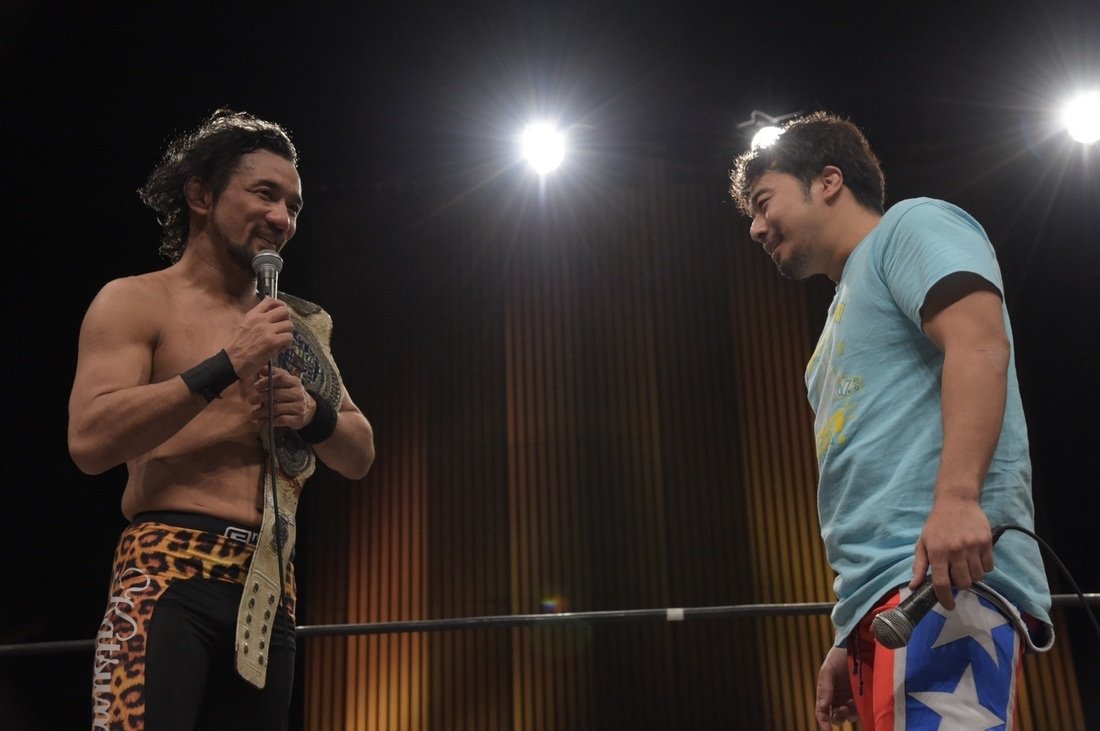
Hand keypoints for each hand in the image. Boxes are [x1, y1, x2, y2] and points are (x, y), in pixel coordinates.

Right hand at [225, 298, 294, 376]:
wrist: (233, 362)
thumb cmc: (238, 348)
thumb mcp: (244, 327)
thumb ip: (257, 321)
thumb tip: (272, 318)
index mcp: (252, 315)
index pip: (269, 300)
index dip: (280, 304)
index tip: (282, 311)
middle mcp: (260, 320)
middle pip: (284, 311)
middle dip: (287, 320)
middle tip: (283, 329)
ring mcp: (267, 330)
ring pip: (289, 325)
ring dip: (287, 333)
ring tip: (280, 341)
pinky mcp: (273, 341)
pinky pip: (289, 337)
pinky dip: (287, 344)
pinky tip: (279, 349)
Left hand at [249, 366, 315, 429]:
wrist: (309, 409)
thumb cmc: (292, 393)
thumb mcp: (286, 381)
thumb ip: (274, 374)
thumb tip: (260, 368)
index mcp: (294, 382)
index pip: (280, 378)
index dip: (266, 381)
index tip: (255, 386)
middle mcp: (298, 394)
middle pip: (276, 394)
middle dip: (261, 397)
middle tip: (251, 400)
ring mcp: (299, 407)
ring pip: (277, 408)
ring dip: (262, 411)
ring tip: (254, 413)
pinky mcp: (298, 419)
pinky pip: (281, 420)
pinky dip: (269, 421)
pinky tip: (262, 421)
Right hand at [815, 646, 854, 729]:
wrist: (857, 645)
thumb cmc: (839, 657)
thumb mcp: (827, 670)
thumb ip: (825, 688)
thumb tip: (822, 708)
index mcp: (826, 693)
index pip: (822, 711)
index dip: (823, 722)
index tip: (826, 729)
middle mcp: (838, 698)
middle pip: (836, 717)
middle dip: (838, 717)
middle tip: (843, 709)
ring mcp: (852, 698)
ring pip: (849, 716)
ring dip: (849, 714)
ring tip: (851, 702)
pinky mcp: (865, 697)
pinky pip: (861, 710)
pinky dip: (859, 709)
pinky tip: (858, 700)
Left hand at [911, 494, 992, 608]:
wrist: (956, 501)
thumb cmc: (936, 525)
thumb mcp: (923, 543)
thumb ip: (919, 566)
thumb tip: (913, 587)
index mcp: (937, 552)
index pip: (942, 583)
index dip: (945, 599)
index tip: (949, 605)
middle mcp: (955, 551)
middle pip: (963, 583)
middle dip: (960, 585)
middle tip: (956, 577)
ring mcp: (972, 546)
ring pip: (977, 577)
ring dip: (972, 577)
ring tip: (965, 567)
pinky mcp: (986, 542)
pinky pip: (989, 567)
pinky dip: (983, 568)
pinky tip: (976, 559)